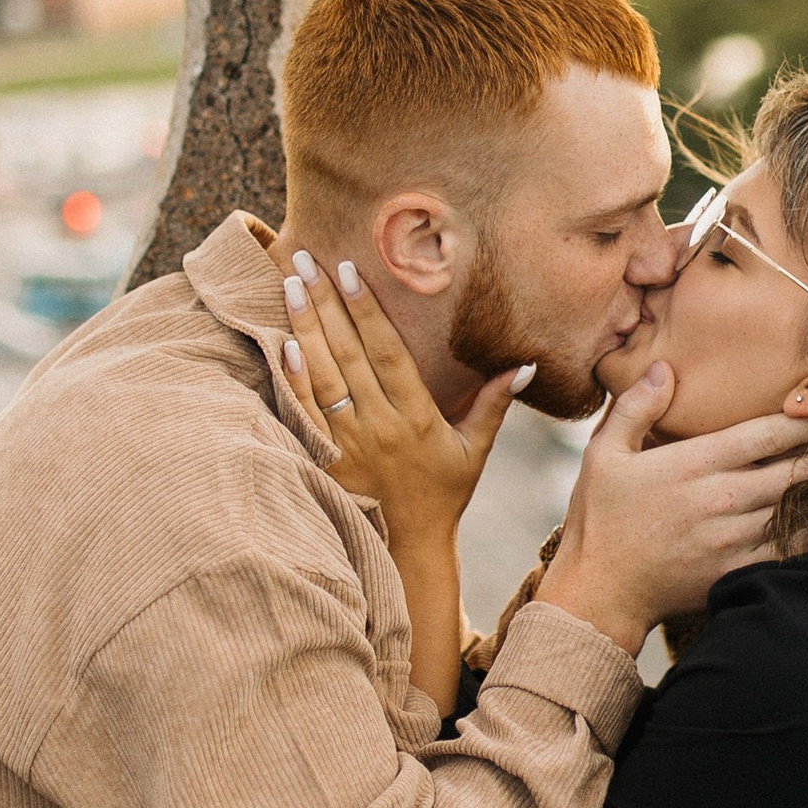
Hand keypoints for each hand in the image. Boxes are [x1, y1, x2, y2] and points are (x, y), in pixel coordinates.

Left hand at [275, 247, 527, 549]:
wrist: (407, 550)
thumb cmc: (444, 495)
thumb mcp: (476, 449)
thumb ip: (495, 403)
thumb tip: (525, 364)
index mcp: (417, 418)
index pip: (388, 353)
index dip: (368, 310)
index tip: (351, 271)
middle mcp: (380, 427)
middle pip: (349, 354)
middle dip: (328, 302)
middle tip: (306, 257)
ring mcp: (347, 444)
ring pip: (322, 377)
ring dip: (304, 328)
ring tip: (289, 284)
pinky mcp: (323, 460)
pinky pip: (303, 413)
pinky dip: (292, 379)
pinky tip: (282, 344)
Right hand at [535, 365, 807, 655]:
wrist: (598, 593)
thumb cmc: (599, 521)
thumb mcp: (603, 455)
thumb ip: (635, 407)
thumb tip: (665, 368)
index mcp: (692, 465)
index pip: (765, 435)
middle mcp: (719, 499)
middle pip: (793, 470)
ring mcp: (731, 539)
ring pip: (798, 509)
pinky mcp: (736, 572)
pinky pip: (789, 550)